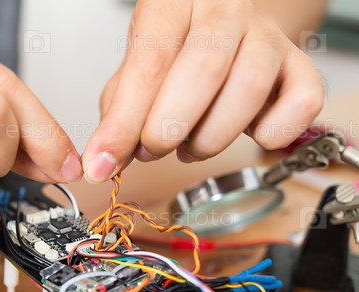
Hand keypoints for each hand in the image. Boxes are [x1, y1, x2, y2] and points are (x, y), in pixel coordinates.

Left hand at [82, 0, 323, 181]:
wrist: (226, 34)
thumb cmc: (175, 55)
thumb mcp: (135, 74)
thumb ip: (118, 114)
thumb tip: (102, 162)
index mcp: (174, 4)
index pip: (149, 61)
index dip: (124, 121)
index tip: (102, 162)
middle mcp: (225, 10)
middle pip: (204, 67)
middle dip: (169, 126)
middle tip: (151, 149)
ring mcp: (267, 35)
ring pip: (250, 85)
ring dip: (212, 136)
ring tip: (189, 148)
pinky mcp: (300, 65)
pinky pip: (303, 100)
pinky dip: (275, 130)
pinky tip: (249, 137)